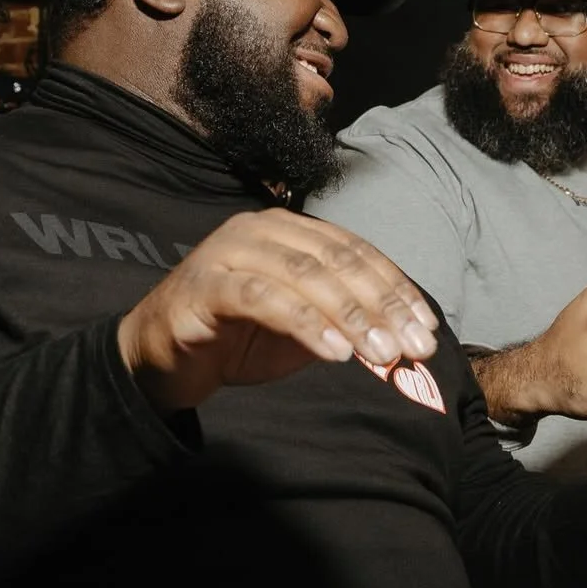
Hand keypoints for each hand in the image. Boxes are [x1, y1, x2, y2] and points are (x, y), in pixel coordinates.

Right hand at [118, 209, 439, 413]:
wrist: (158, 358)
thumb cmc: (233, 339)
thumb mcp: (301, 331)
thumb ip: (342, 323)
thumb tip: (401, 338)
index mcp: (288, 229)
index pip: (355, 251)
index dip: (395, 288)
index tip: (427, 328)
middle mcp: (260, 229)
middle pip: (336, 260)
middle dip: (381, 304)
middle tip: (413, 347)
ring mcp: (229, 252)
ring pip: (304, 275)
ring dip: (350, 315)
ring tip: (382, 354)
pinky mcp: (206, 284)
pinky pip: (264, 299)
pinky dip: (305, 323)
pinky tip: (335, 352)